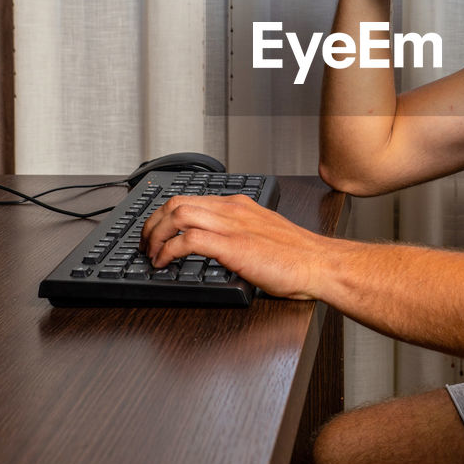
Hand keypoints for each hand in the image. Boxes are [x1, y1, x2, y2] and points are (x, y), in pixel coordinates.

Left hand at [140, 193, 327, 299]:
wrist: (319, 264)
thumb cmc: (297, 256)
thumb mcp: (263, 235)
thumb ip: (238, 233)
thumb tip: (214, 246)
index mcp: (239, 205)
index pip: (190, 198)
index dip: (164, 215)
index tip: (155, 232)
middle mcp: (233, 210)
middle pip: (177, 202)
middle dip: (152, 223)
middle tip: (145, 244)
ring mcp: (232, 226)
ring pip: (177, 215)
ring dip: (155, 235)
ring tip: (150, 254)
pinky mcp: (233, 246)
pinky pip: (188, 240)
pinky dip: (168, 251)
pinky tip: (164, 263)